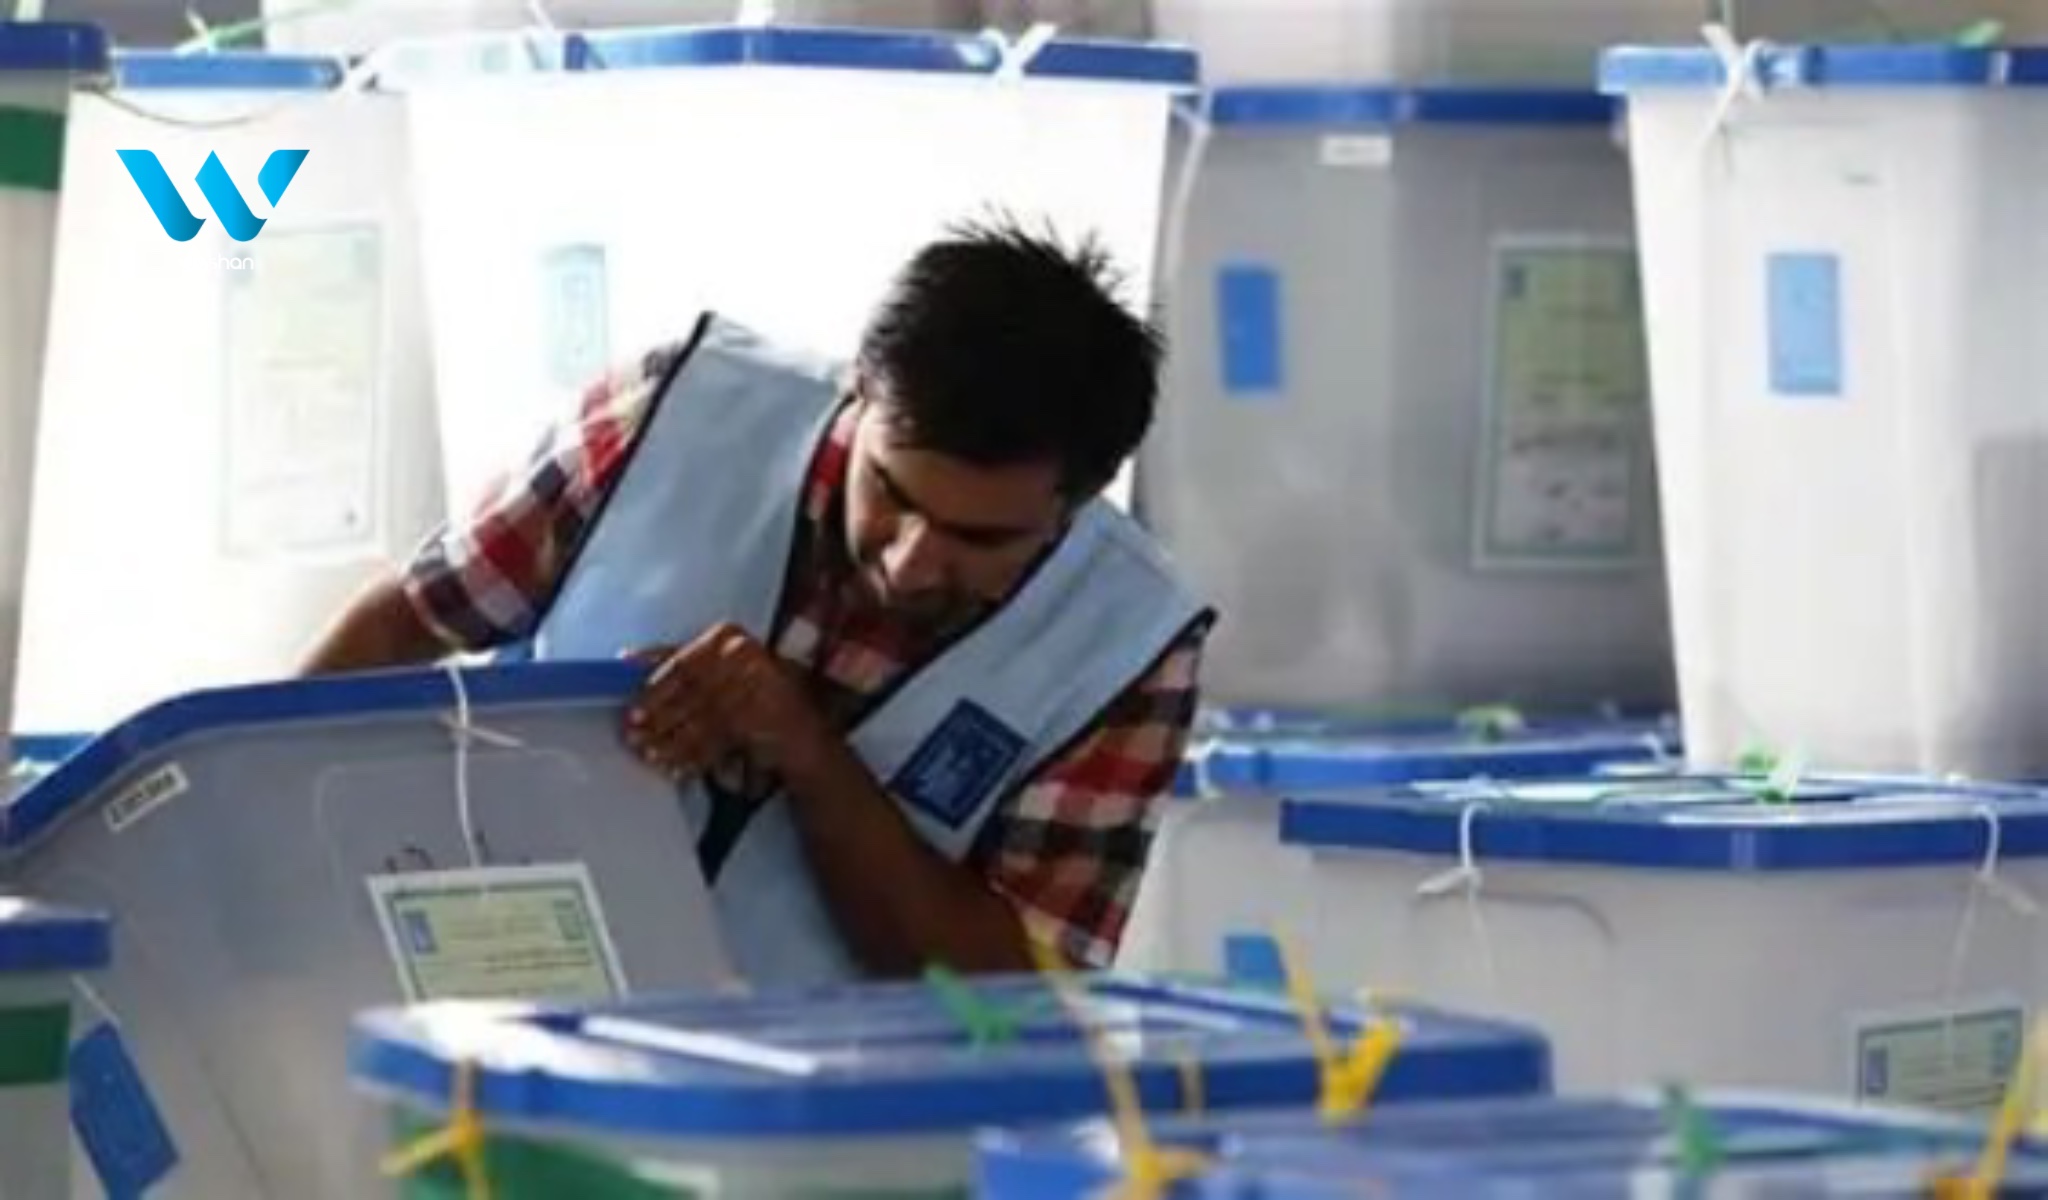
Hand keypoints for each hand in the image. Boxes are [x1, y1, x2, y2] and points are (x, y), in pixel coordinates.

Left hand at [623, 623, 838, 783]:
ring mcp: (756, 686)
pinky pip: (718, 739)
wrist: (800, 728)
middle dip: (658, 720)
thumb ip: (674, 658)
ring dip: (671, 741)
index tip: (631, 711)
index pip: (681, 664)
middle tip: (633, 738)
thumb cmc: (747, 692)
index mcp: (727, 635)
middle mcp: (744, 655)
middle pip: (688, 693)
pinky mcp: (761, 718)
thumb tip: (625, 658)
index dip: (652, 691)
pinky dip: (695, 756)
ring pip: (700, 719)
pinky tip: (676, 766)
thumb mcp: (713, 668)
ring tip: (650, 755)